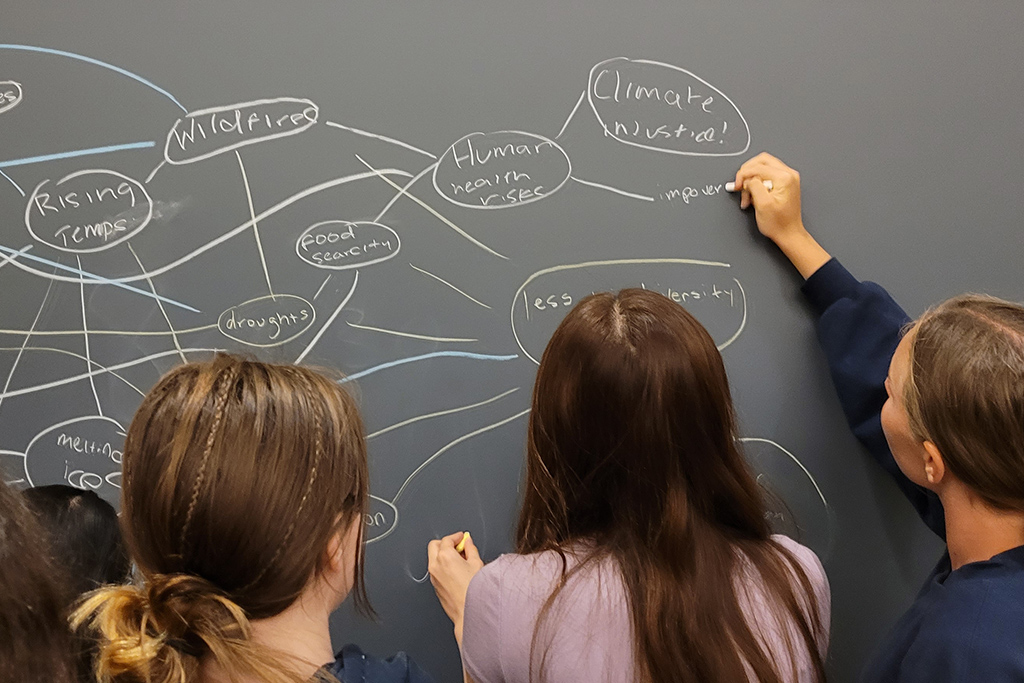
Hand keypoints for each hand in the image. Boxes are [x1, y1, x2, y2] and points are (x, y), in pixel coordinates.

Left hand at [427, 531, 483, 645]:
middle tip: (458, 546)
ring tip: (460, 559)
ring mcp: (433, 577)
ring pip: (433, 558)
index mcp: (445, 557)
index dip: (456, 537)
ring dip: (443, 554)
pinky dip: (443, 566)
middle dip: (445, 543)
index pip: (447, 539)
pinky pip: (436, 570)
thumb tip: (468, 543)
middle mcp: (435, 565)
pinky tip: (456, 571)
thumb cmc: (473, 591)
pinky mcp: (435, 586)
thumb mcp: (477, 564)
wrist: (467, 612)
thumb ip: (471, 549)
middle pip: (434, 545)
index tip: (462, 538)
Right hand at [734, 152, 830, 278]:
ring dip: (751, 180)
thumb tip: (746, 178)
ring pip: (763, 167)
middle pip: (762, 161)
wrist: (789, 233)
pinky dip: (757, 183)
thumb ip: (753, 186)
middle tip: (740, 185)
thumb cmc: (779, 224)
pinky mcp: (784, 183)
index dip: (743, 174)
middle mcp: (789, 174)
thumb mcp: (762, 204)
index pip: (758, 166)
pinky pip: (767, 175)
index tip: (737, 185)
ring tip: (747, 196)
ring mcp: (788, 177)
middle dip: (747, 173)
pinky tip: (753, 195)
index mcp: (785, 177)